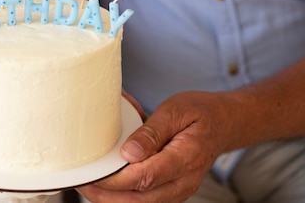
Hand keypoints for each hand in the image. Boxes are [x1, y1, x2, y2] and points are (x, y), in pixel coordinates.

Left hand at [78, 91, 237, 202]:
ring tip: (87, 185)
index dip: (116, 178)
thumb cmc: (200, 113)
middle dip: (106, 194)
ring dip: (111, 199)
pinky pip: (144, 201)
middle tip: (81, 182)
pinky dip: (123, 196)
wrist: (223, 123)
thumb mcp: (175, 110)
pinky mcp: (171, 191)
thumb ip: (151, 132)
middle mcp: (183, 181)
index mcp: (186, 158)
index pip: (145, 177)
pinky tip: (105, 186)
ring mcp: (178, 190)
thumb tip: (129, 153)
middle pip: (139, 199)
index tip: (93, 171)